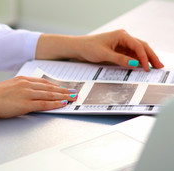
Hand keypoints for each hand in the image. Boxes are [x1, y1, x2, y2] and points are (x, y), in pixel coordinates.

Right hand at [0, 76, 77, 119]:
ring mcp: (26, 94)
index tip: (62, 87)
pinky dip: (55, 104)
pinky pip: (44, 104)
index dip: (54, 85)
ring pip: (49, 95)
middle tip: (73, 92)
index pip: (43, 82)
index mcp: (21, 80)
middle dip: (63, 90)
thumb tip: (28, 93)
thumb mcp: (7, 87)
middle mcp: (26, 84)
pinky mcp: (25, 104)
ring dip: (62, 96)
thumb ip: (19, 88)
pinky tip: (62, 104)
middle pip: (49, 87)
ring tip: (71, 98)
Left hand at [36, 30, 163, 71]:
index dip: (144, 57)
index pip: (138, 46)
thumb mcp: (105, 55)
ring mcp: (121, 43)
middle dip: (151, 57)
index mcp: (122, 35)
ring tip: (153, 67)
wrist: (78, 48)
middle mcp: (123, 38)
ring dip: (145, 59)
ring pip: (137, 51)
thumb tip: (135, 65)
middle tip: (159, 66)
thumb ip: (121, 60)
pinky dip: (137, 61)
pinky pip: (130, 55)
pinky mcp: (118, 50)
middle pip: (142, 47)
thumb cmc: (89, 48)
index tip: (147, 67)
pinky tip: (141, 67)